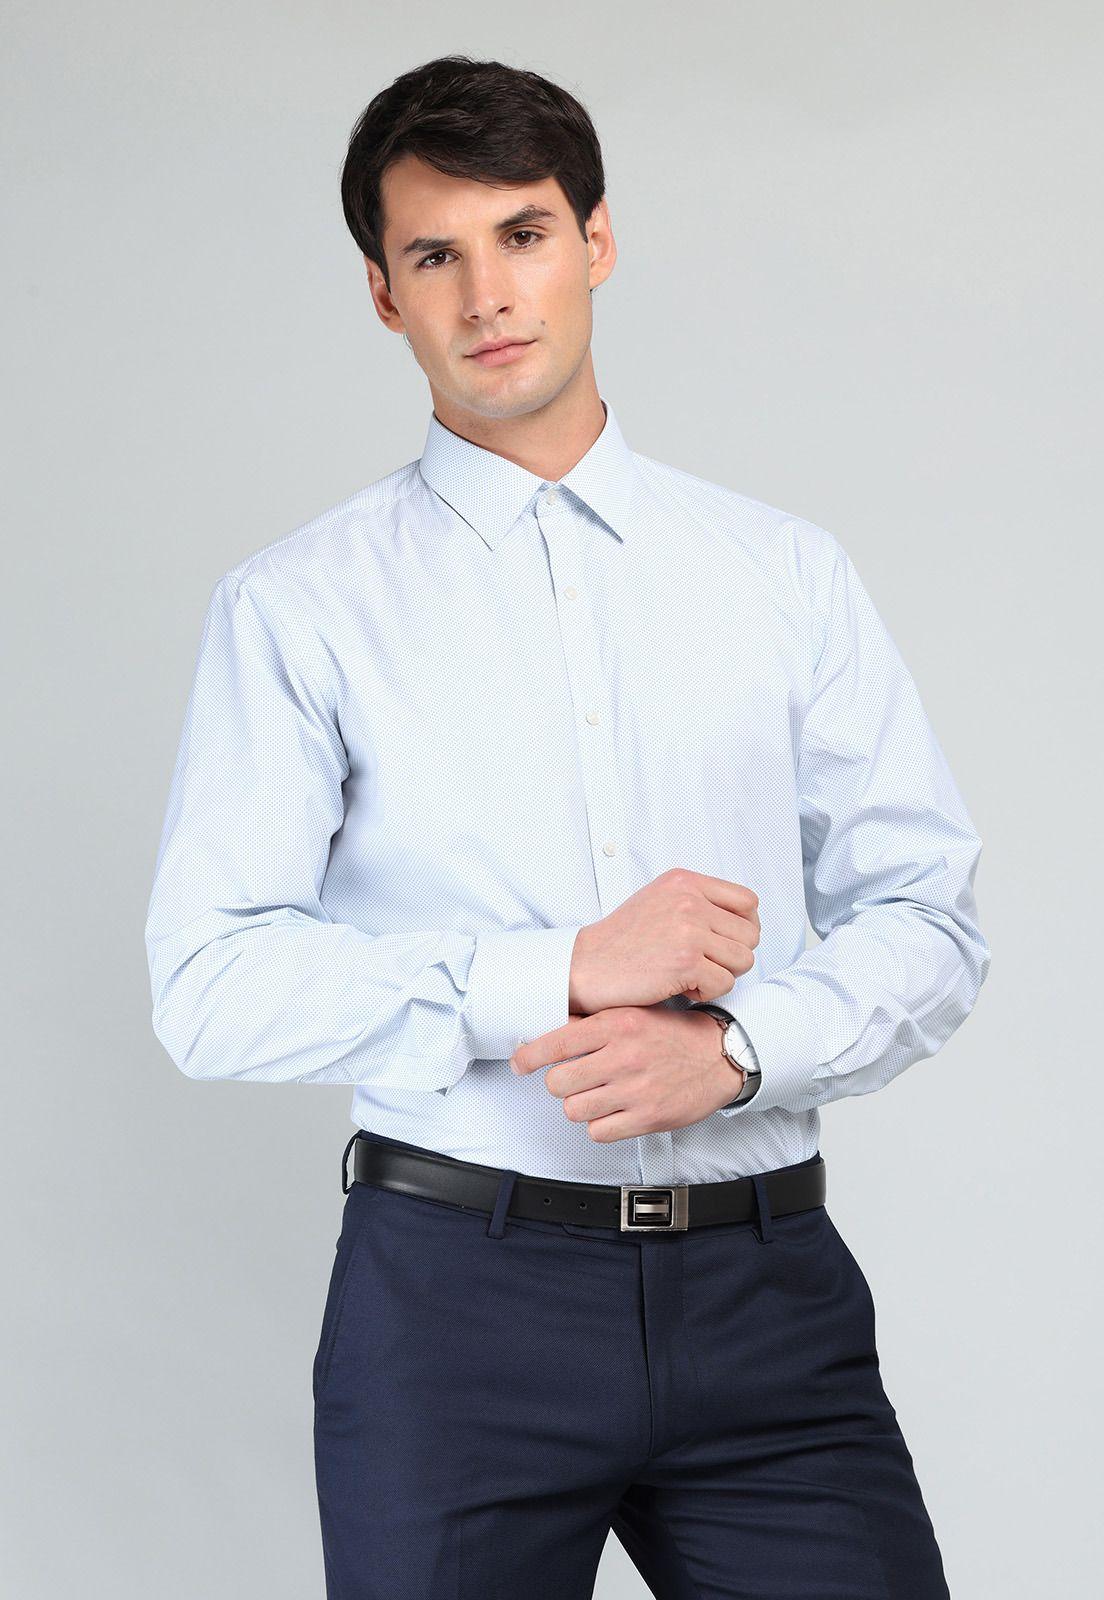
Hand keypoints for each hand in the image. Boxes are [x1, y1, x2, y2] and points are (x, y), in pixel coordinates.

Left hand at [509, 1005, 746, 1141]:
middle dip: (561, 1084)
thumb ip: (591, 1022)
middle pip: (558, 1083)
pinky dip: (601, 1125)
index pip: (555, 1043)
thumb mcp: (631, 1013)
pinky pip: (598, 1132)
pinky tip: (614, 1111)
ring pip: (574, 1110)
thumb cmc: (671, 1033)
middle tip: (575, 1080)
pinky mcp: (648, 1117)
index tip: (519, 1064)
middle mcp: (623, 1055)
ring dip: (581, 1105)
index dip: (528, 1057)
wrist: (718, 1055)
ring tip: (598, 1095)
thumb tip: (548, 1031)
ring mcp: (636, 1089)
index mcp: (616, 1024)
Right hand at [568, 868, 759, 1014]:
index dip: (746, 927)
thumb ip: (698, 901)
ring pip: (743, 960)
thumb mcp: (659, 901)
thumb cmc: (621, 940)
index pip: (748, 901)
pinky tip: (681, 987)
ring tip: (692, 976)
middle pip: (750, 934)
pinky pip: (724, 983)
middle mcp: (689, 900)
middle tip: (705, 965)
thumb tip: (744, 920)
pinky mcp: (686, 961)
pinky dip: (706, 992)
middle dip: (732, 956)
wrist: (586, 965)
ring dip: (722, 975)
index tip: (727, 943)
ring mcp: (688, 930)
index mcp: (684, 882)